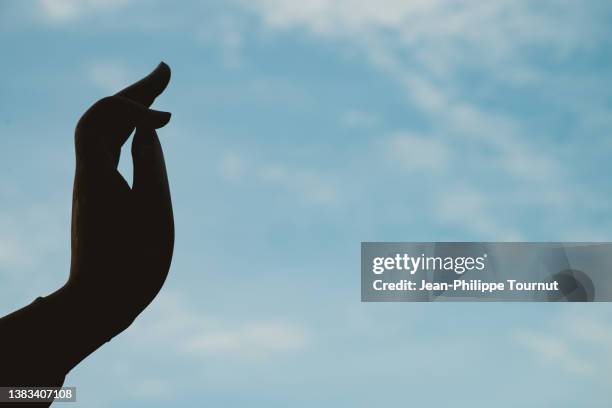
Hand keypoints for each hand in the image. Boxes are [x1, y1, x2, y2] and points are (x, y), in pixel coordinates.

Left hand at [67, 62, 173, 336]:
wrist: (101, 302)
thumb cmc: (131, 263)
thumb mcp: (152, 211)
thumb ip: (151, 164)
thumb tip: (147, 129)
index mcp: (97, 173)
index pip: (106, 116)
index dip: (137, 104)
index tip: (170, 118)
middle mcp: (88, 172)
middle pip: (103, 116)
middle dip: (135, 92)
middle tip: (165, 70)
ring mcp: (92, 183)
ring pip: (106, 132)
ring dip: (131, 109)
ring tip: (159, 93)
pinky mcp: (99, 196)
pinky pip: (110, 150)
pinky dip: (129, 132)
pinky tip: (146, 133)